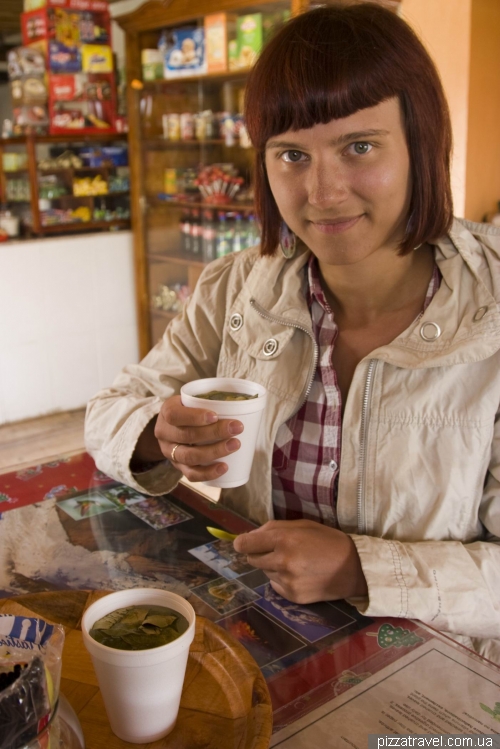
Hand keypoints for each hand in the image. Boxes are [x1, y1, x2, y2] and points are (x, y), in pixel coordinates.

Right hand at [132, 395, 243, 481]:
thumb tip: (242, 402)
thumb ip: (207, 401)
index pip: (175, 415)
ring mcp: (170, 453)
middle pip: (187, 436)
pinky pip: (191, 474)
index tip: (216, 415)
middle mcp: (165, 434)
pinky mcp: (178, 467)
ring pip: (190, 456)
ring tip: (235, 445)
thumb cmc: (187, 411)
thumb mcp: (190, 400)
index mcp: (166, 413)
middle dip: (215, 432)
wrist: (170, 428)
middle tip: (238, 428)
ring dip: (215, 452)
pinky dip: (208, 473)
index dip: (195, 417)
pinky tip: (224, 468)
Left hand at [233, 519, 367, 603]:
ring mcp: (287, 580)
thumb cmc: (327, 540)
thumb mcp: (302, 525)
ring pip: (264, 572)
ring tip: (294, 562)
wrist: (354, 568)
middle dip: (259, 554)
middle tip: (276, 550)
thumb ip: (274, 528)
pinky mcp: (292, 596)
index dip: (241, 543)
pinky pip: (275, 586)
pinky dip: (282, 580)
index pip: (246, 543)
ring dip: (272, 567)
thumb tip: (250, 535)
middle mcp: (282, 561)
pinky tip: (299, 575)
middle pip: (252, 559)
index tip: (242, 544)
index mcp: (284, 539)